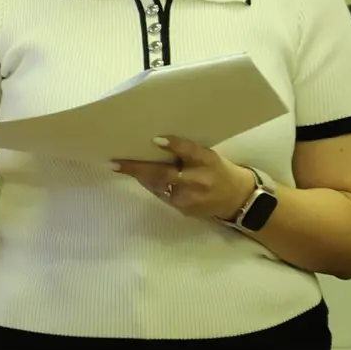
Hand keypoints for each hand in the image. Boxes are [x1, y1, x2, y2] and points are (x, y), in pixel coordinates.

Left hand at [112, 135, 254, 222]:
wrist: (236, 199)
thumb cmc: (217, 170)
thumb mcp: (208, 155)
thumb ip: (185, 150)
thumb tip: (154, 142)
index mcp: (206, 161)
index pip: (189, 151)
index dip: (173, 145)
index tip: (154, 139)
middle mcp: (198, 181)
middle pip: (164, 174)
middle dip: (137, 169)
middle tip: (115, 163)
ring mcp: (189, 199)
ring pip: (157, 186)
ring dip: (139, 176)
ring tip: (121, 166)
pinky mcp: (183, 210)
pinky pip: (162, 195)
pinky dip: (151, 185)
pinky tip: (142, 178)